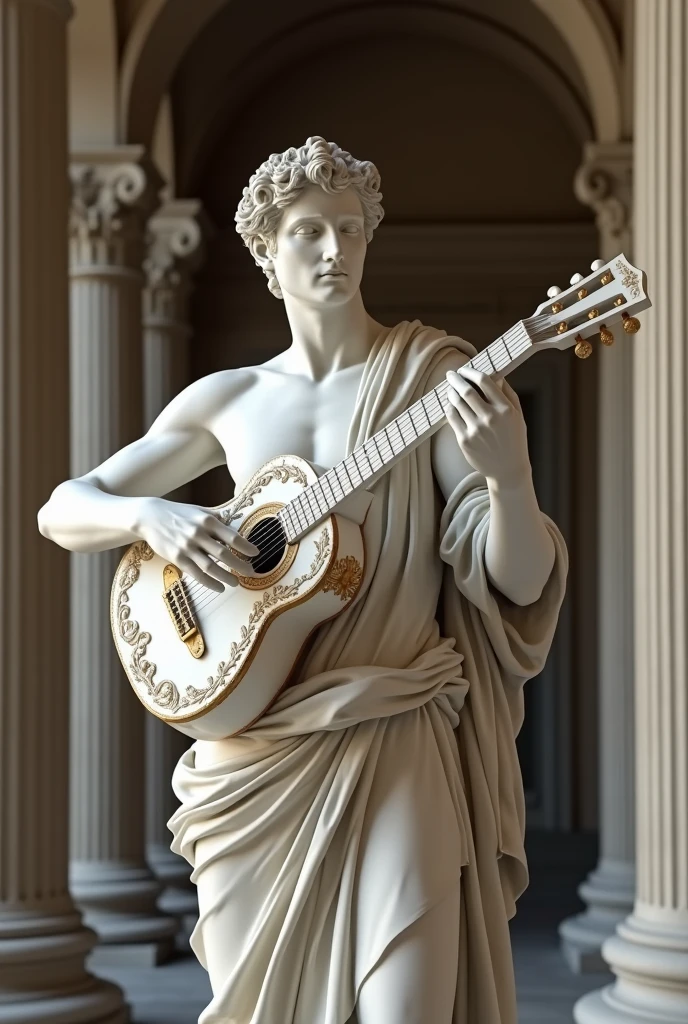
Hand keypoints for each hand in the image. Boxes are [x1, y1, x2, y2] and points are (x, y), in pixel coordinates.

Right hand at [133, 497, 258, 592]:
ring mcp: (187, 547)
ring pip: (211, 567)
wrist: (150, 517)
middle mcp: (198, 534)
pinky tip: (219, 587)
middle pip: (224, 554)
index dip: (245, 546)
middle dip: (240, 565)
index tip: (256, 553)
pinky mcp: (177, 558)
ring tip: (236, 582)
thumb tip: (234, 524)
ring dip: (226, 577)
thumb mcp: (199, 510)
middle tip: (251, 572)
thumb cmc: (178, 513)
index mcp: (207, 520)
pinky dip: (210, 583)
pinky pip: (196, 574)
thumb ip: (216, 517)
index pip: (232, 536)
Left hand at [445, 366, 530, 485]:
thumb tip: (495, 374)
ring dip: (451, 392)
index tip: (464, 369)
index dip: (471, 372)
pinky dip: (449, 408)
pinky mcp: (464, 441)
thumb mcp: (518, 415)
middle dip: (456, 379)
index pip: (484, 381)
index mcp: (505, 409)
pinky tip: (451, 404)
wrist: (508, 469)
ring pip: (456, 403)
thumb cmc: (514, 440)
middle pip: (466, 391)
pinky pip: (451, 418)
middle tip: (451, 374)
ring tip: (450, 389)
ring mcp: (475, 430)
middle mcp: (489, 418)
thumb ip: (507, 393)